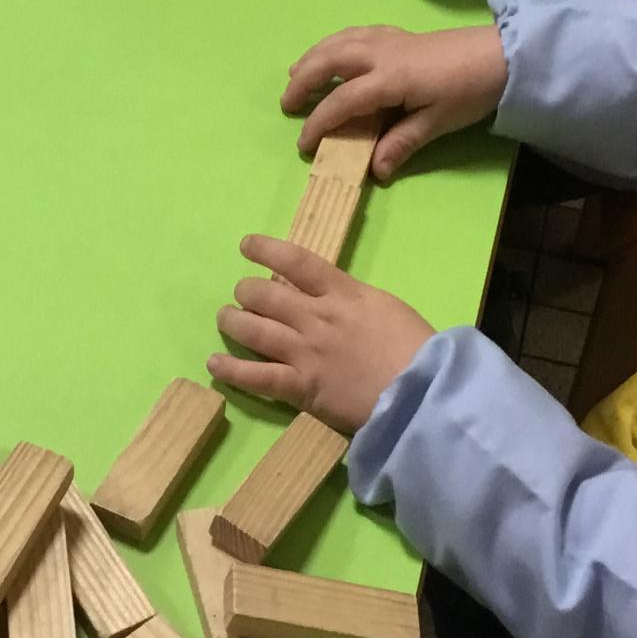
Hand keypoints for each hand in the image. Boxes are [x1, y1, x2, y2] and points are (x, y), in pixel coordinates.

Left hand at [210, 237, 435, 430]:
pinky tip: (213, 365)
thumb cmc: (418, 349)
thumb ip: (357, 301)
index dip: (266, 249)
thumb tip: (337, 299)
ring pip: (254, 329)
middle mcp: (317, 317)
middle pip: (266, 294)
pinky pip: (256, 376)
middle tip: (241, 293)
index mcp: (344, 293)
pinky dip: (231, 370)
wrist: (423, 392)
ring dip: (233, 321)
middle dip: (247, 290)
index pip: (297, 261)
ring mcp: (305, 352)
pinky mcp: (300, 387)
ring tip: (224, 318)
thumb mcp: (389, 308)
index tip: (247, 245)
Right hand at [284, 24, 507, 182]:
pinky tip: (332, 53)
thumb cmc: (469, 91)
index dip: (319, 122)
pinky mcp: (397, 34)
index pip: (342, 100)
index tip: (304, 143)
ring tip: (296, 74)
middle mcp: (380, 54)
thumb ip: (402, 143)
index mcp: (389, 79)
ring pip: (338, 41)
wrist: (500, 55)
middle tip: (287, 102)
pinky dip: (334, 43)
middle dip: (303, 80)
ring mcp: (387, 40)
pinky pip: (354, 33)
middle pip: (329, 60)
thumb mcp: (437, 123)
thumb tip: (374, 171)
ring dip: (312, 57)